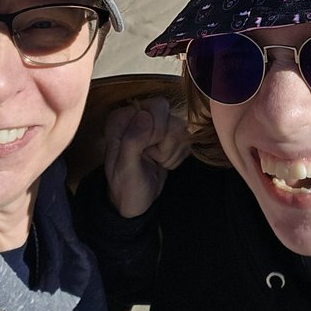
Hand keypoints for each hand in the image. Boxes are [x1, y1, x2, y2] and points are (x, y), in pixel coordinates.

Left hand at [104, 95, 189, 217]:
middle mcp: (139, 116)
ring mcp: (156, 126)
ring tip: (156, 162)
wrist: (136, 203)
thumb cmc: (126, 187)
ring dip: (171, 152)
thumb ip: (132, 140)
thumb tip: (144, 115)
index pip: (155, 107)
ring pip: (181, 128)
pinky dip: (177, 156)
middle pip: (171, 116)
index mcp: (123, 119)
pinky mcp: (169, 137)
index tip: (145, 151)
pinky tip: (163, 163)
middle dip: (166, 142)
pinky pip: (187, 140)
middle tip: (152, 157)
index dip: (156, 131)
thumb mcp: (125, 168)